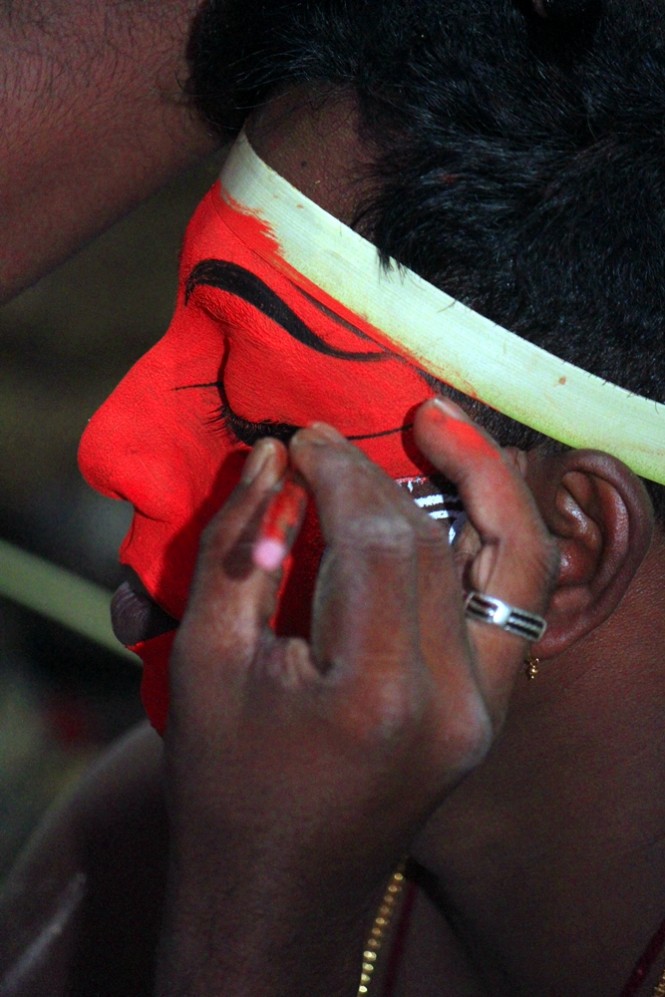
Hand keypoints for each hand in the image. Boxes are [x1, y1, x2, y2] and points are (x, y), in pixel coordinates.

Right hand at [157, 398, 557, 995]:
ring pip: (513, 559)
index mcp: (378, 696)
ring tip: (438, 425)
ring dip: (480, 481)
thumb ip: (238, 548)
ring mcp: (488, 713)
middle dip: (379, 479)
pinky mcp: (492, 712)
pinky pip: (517, 599)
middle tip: (329, 442)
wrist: (279, 893)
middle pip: (436, 544)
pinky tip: (467, 491)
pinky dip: (499, 533)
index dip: (342, 473)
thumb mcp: (205, 662)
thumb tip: (275, 460)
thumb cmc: (226, 786)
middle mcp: (456, 704)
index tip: (301, 440)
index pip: (383, 540)